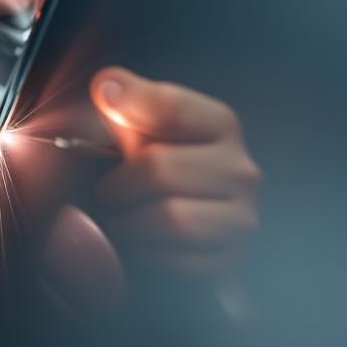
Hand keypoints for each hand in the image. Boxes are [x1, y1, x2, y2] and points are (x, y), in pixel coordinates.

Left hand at [89, 67, 259, 273]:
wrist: (173, 217)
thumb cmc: (151, 162)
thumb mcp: (140, 123)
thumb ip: (125, 98)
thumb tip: (107, 85)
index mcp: (220, 124)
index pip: (172, 107)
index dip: (130, 102)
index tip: (104, 98)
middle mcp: (241, 169)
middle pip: (159, 169)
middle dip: (118, 184)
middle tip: (106, 193)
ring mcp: (242, 218)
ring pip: (170, 218)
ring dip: (129, 222)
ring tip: (119, 218)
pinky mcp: (230, 260)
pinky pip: (176, 261)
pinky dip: (145, 253)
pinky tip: (141, 242)